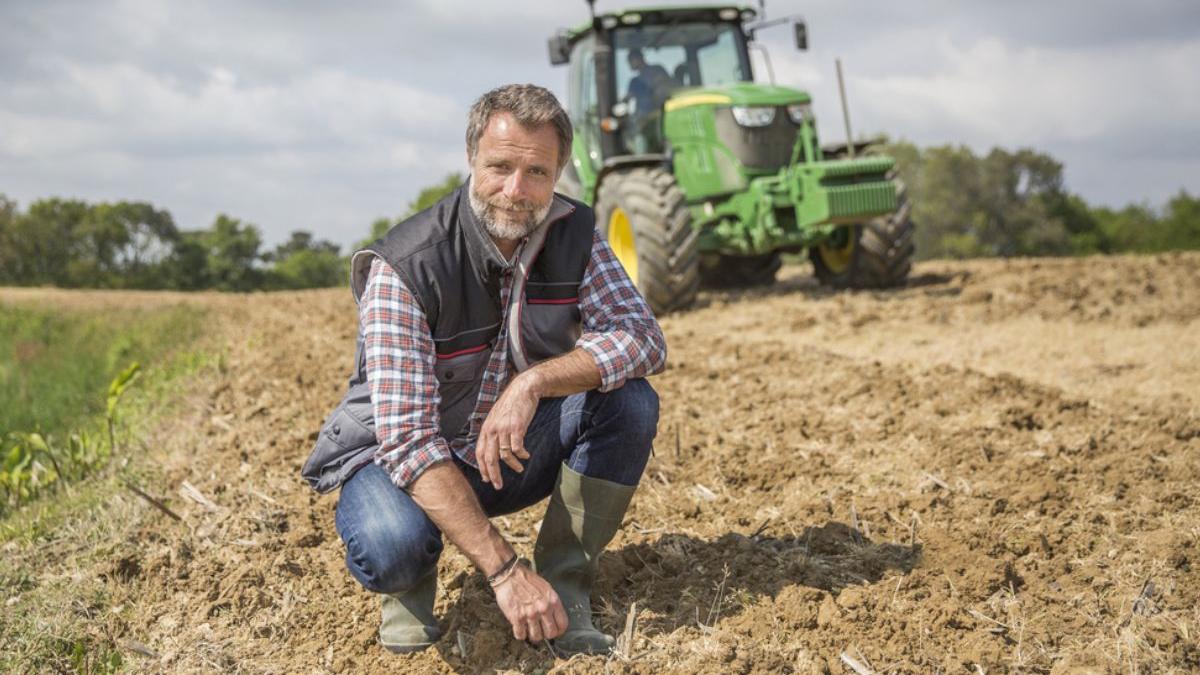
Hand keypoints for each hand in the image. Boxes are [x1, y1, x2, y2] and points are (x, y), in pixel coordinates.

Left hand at [477, 375, 539, 489]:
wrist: (523, 390)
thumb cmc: (511, 405)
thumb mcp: (497, 417)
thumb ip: (493, 432)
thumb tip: (493, 448)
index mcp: (486, 429)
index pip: (480, 453)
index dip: (482, 468)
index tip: (487, 479)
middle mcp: (492, 430)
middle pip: (490, 458)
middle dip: (494, 474)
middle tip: (498, 485)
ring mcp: (504, 429)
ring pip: (504, 455)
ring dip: (513, 465)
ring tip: (519, 469)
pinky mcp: (517, 428)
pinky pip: (517, 448)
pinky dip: (522, 455)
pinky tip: (526, 455)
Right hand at [493, 563, 567, 642]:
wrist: (509, 575)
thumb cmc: (526, 580)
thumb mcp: (546, 588)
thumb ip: (551, 603)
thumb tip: (554, 617)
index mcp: (553, 600)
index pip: (562, 624)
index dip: (558, 630)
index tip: (554, 630)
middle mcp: (544, 608)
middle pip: (550, 633)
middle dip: (545, 634)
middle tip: (540, 630)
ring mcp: (530, 614)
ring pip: (536, 637)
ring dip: (532, 635)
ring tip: (529, 628)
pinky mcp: (517, 618)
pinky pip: (521, 635)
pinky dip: (520, 634)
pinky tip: (519, 627)